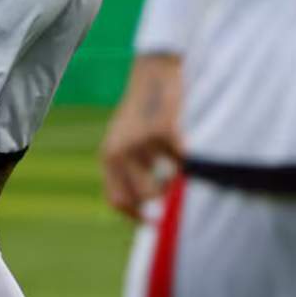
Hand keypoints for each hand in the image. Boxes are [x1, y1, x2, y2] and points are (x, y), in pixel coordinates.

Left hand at [99, 53, 184, 218]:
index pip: (117, 200)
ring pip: (166, 182)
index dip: (136, 216)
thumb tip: (153, 213)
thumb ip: (133, 172)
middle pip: (144, 197)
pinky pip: (182, 160)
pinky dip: (187, 155)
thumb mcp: (128, 143)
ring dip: (176, 176)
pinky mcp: (162, 131)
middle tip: (171, 181)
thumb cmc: (144, 113)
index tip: (154, 222)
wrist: (153, 74)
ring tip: (175, 155)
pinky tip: (182, 138)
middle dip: (162, 197)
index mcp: (108, 157)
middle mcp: (119, 151)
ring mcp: (140, 142)